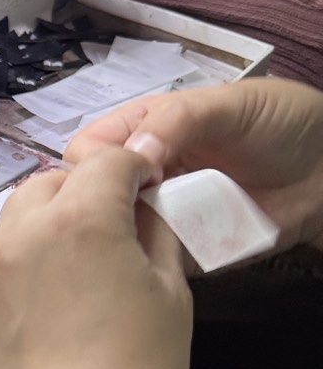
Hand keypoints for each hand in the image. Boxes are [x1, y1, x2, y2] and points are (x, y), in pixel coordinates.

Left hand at [0, 149, 190, 368]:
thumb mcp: (171, 293)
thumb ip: (155, 233)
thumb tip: (143, 208)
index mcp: (82, 219)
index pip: (106, 161)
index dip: (130, 170)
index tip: (138, 186)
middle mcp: (20, 233)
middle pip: (49, 186)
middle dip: (78, 197)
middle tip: (102, 234)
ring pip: (8, 225)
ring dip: (36, 235)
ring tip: (60, 280)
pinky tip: (24, 310)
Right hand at [65, 78, 322, 253]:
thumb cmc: (280, 121)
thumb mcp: (228, 104)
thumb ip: (177, 120)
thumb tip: (131, 155)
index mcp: (145, 129)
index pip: (89, 147)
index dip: (92, 164)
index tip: (121, 176)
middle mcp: (145, 173)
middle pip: (94, 196)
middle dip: (98, 208)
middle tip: (129, 215)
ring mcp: (163, 213)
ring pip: (117, 233)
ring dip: (123, 240)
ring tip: (145, 242)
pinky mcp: (184, 248)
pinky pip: (154, 261)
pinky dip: (152, 264)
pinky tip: (160, 262)